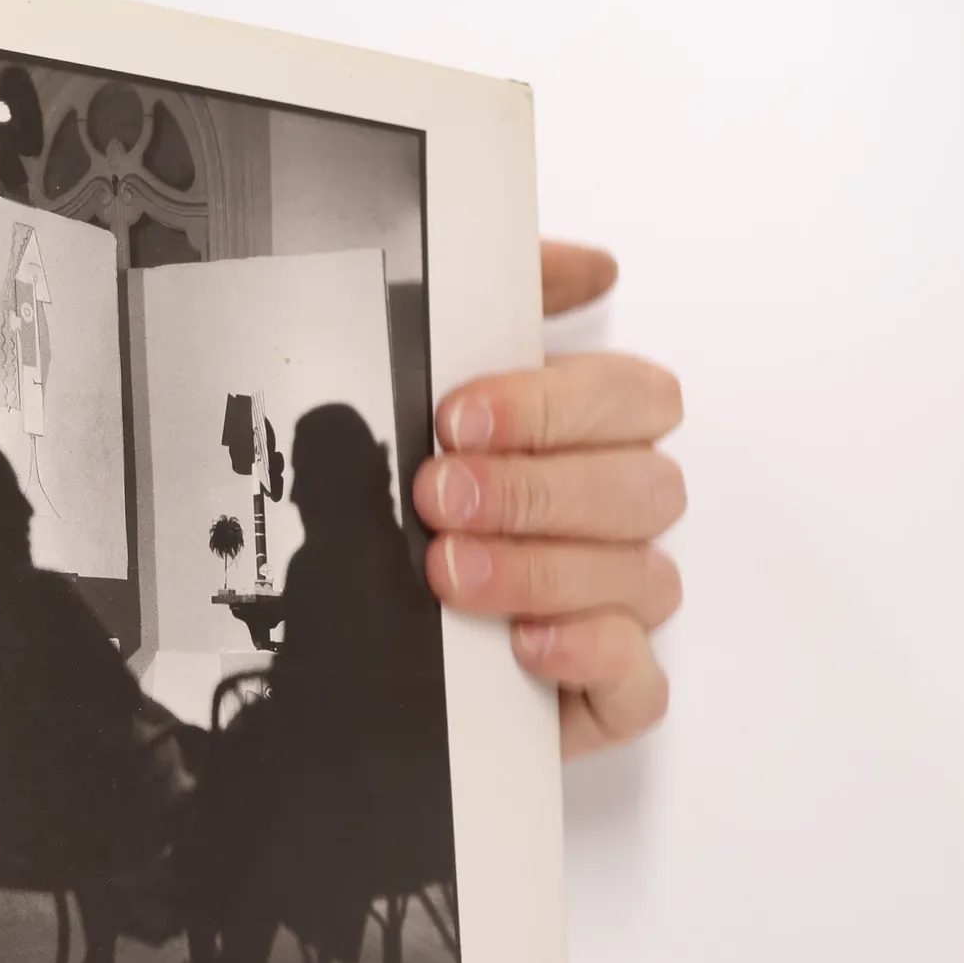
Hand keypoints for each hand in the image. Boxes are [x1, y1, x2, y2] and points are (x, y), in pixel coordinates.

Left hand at [413, 241, 683, 758]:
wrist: (321, 659)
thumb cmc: (379, 530)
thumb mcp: (404, 412)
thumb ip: (481, 322)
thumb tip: (585, 267)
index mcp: (585, 444)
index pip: (634, 399)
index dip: (556, 404)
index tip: (460, 416)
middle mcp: (610, 523)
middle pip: (643, 487)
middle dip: (534, 488)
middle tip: (439, 494)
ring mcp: (614, 610)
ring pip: (641, 577)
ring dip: (541, 568)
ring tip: (451, 571)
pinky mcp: (602, 696)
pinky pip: (639, 680)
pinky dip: (589, 655)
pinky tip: (525, 642)